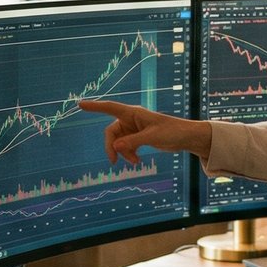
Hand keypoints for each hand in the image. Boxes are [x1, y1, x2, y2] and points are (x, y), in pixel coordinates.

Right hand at [76, 98, 211, 165]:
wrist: (186, 137)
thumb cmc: (172, 132)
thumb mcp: (152, 137)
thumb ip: (132, 142)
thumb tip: (114, 147)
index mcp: (133, 113)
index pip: (110, 107)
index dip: (95, 107)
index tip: (80, 104)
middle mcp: (131, 119)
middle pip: (112, 132)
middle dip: (112, 147)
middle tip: (114, 162)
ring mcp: (134, 129)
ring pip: (118, 141)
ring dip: (123, 153)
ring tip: (135, 162)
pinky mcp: (138, 138)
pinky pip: (126, 146)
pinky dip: (129, 154)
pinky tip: (137, 161)